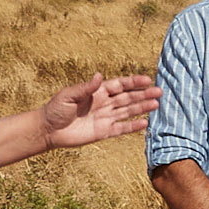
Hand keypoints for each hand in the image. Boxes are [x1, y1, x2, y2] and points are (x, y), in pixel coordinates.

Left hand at [31, 72, 159, 151]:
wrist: (48, 130)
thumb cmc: (56, 109)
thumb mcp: (68, 95)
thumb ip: (85, 87)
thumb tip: (99, 76)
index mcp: (97, 92)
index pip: (120, 85)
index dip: (133, 82)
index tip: (147, 80)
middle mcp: (104, 103)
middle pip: (128, 98)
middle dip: (143, 94)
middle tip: (159, 92)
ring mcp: (105, 118)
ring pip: (128, 111)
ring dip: (142, 108)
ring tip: (156, 105)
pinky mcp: (103, 132)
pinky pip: (121, 128)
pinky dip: (132, 126)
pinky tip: (145, 123)